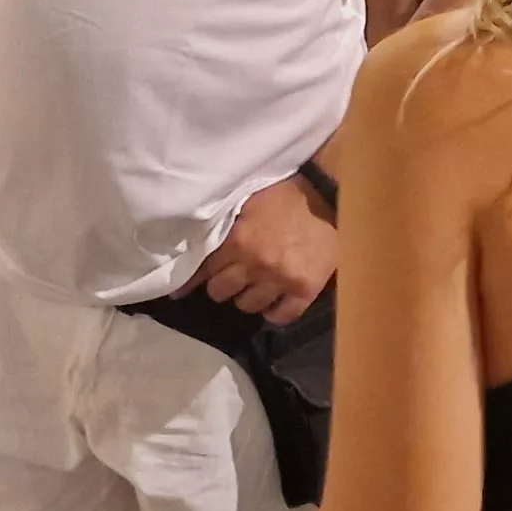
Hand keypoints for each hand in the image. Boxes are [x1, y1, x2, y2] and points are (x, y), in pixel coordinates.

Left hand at [194, 176, 336, 322]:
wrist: (332, 198)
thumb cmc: (287, 195)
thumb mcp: (248, 200)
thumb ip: (225, 221)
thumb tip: (195, 237)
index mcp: (238, 240)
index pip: (202, 269)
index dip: (190, 280)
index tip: (179, 292)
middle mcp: (255, 264)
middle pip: (220, 292)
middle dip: (220, 285)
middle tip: (228, 278)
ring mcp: (280, 280)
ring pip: (247, 305)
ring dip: (246, 297)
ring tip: (251, 288)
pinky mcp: (305, 290)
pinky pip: (282, 316)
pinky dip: (274, 313)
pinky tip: (272, 304)